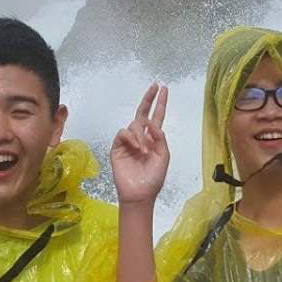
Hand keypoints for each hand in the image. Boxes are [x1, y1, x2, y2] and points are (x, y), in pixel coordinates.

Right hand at [110, 84, 169, 206]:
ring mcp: (128, 142)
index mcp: (153, 140)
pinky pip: (123, 133)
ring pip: (134, 125)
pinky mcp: (117, 147)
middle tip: (154, 88)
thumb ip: (161, 139)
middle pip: (142, 113)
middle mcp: (141, 138)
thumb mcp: (164, 157)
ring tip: (144, 150)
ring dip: (141, 135)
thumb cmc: (153, 179)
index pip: (156, 118)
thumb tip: (152, 125)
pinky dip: (131, 137)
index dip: (159, 104)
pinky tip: (136, 147)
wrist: (140, 193)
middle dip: (148, 99)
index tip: (163, 89)